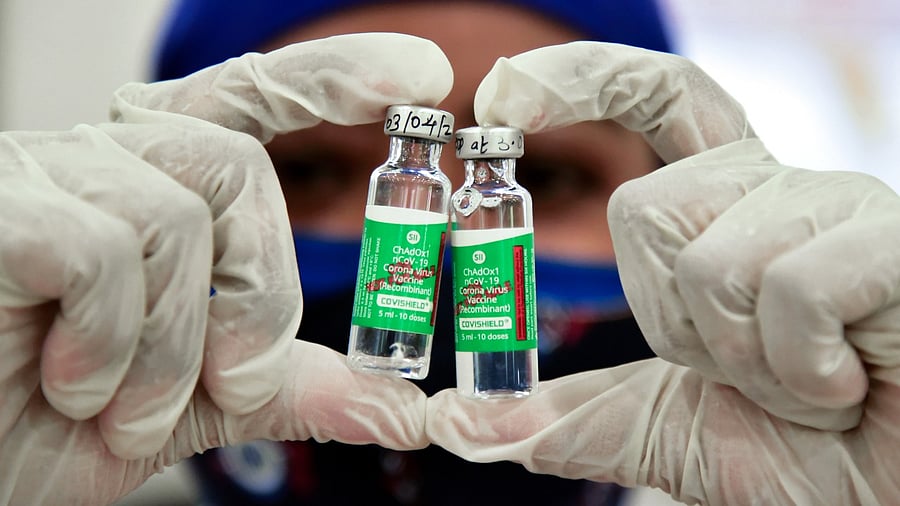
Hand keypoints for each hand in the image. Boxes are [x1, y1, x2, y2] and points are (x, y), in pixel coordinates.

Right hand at [0, 33, 450, 504]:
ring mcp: (46, 174)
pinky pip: (102, 249)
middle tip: (236, 381)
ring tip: (127, 408)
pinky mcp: (1, 209)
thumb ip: (292, 385)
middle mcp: (108, 162)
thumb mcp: (199, 402)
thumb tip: (404, 407)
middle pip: (238, 169)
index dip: (333, 77)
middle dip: (261, 295)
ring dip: (175, 349)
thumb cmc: (56, 422)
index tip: (421, 78)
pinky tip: (73, 385)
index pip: (252, 99)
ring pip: (175, 218)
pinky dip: (110, 342)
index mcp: (161, 189)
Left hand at [427, 42, 899, 503]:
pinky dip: (797, 370)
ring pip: (706, 260)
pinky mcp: (888, 239)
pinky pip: (784, 289)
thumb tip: (456, 421)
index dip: (578, 78)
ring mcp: (835, 204)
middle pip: (643, 209)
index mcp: (724, 209)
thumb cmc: (799, 448)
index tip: (500, 93)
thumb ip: (562, 417)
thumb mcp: (658, 428)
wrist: (893, 491)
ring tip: (808, 383)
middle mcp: (774, 189)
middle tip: (745, 368)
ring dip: (741, 361)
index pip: (653, 98)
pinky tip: (847, 384)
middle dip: (671, 323)